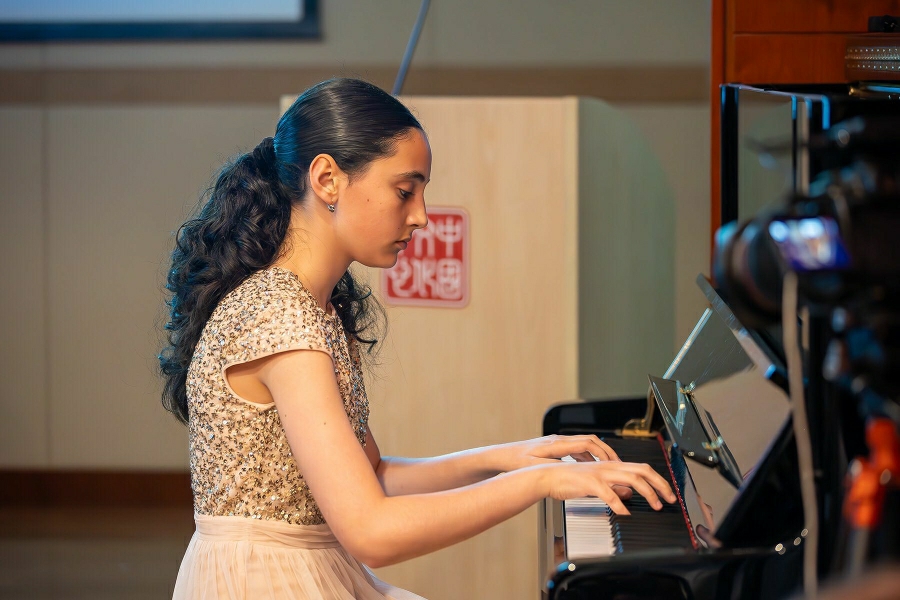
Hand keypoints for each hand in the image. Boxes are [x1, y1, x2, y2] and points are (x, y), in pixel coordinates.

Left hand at [491, 434, 620, 472]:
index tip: (615, 462)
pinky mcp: (554, 448)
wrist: (501, 455)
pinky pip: (576, 449)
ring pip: (584, 444)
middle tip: (620, 464)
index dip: (603, 452)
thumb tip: (573, 473)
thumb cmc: (515, 460)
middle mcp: (558, 440)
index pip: (587, 443)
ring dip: (598, 454)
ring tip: (610, 467)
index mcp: (556, 444)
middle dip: (606, 452)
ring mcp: (556, 443)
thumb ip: (555, 469)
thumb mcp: (534, 467)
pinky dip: (587, 457)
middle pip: (590, 441)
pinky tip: (590, 467)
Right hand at [540, 460, 676, 514]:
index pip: (641, 468)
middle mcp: (609, 466)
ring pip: (632, 479)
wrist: (549, 476)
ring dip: (647, 493)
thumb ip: (613, 487)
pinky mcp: (590, 483)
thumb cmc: (570, 481)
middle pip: (642, 470)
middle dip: (660, 484)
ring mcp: (600, 473)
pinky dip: (619, 504)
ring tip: (656, 505)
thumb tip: (629, 494)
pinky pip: (609, 493)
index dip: (658, 479)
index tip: (668, 492)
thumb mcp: (597, 484)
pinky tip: (625, 513)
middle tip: (670, 498)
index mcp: (611, 466)